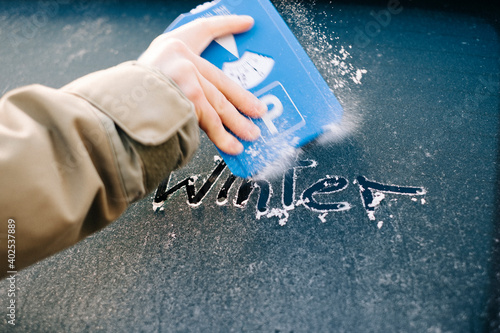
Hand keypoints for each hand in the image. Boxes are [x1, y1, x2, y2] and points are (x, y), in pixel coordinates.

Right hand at [138, 15, 266, 154]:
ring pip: (218, 102)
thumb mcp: (150, 78)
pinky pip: (209, 120)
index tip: (246, 22)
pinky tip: (233, 146)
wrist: (112, 112)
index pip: (204, 29)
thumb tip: (207, 106)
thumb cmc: (128, 98)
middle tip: (258, 111)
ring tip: (251, 134)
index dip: (227, 25)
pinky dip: (223, 136)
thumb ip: (176, 82)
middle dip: (242, 99)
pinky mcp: (186, 96)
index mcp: (170, 46)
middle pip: (219, 79)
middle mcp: (178, 58)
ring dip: (237, 122)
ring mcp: (183, 76)